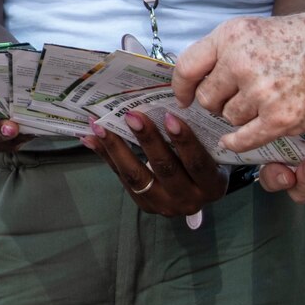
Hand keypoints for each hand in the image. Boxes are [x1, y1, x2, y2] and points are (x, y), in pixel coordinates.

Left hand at [85, 112, 225, 218]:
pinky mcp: (144, 204)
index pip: (198, 163)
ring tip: (101, 126)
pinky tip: (91, 138)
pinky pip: (122, 178)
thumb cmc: (208, 160)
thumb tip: (169, 99)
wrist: (199, 191)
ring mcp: (165, 205)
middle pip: (166, 169)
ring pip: (137, 177)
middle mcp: (189, 200)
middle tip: (131, 115)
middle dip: (147, 140)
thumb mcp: (213, 151)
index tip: (170, 116)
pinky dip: (106, 156)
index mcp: (212, 186)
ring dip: (117, 148)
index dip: (185, 141)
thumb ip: (199, 134)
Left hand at [174, 9, 304, 152]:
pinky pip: (244, 139)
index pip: (187, 68)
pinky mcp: (280, 119)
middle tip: (235, 100)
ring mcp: (261, 92)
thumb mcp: (259, 29)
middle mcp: (241, 62)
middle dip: (217, 103)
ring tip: (263, 103)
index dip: (182, 87)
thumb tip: (197, 79)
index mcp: (232, 35)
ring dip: (240, 117)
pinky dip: (237, 142)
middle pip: (208, 99)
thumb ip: (227, 51)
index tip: (184, 97)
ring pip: (229, 118)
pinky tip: (235, 140)